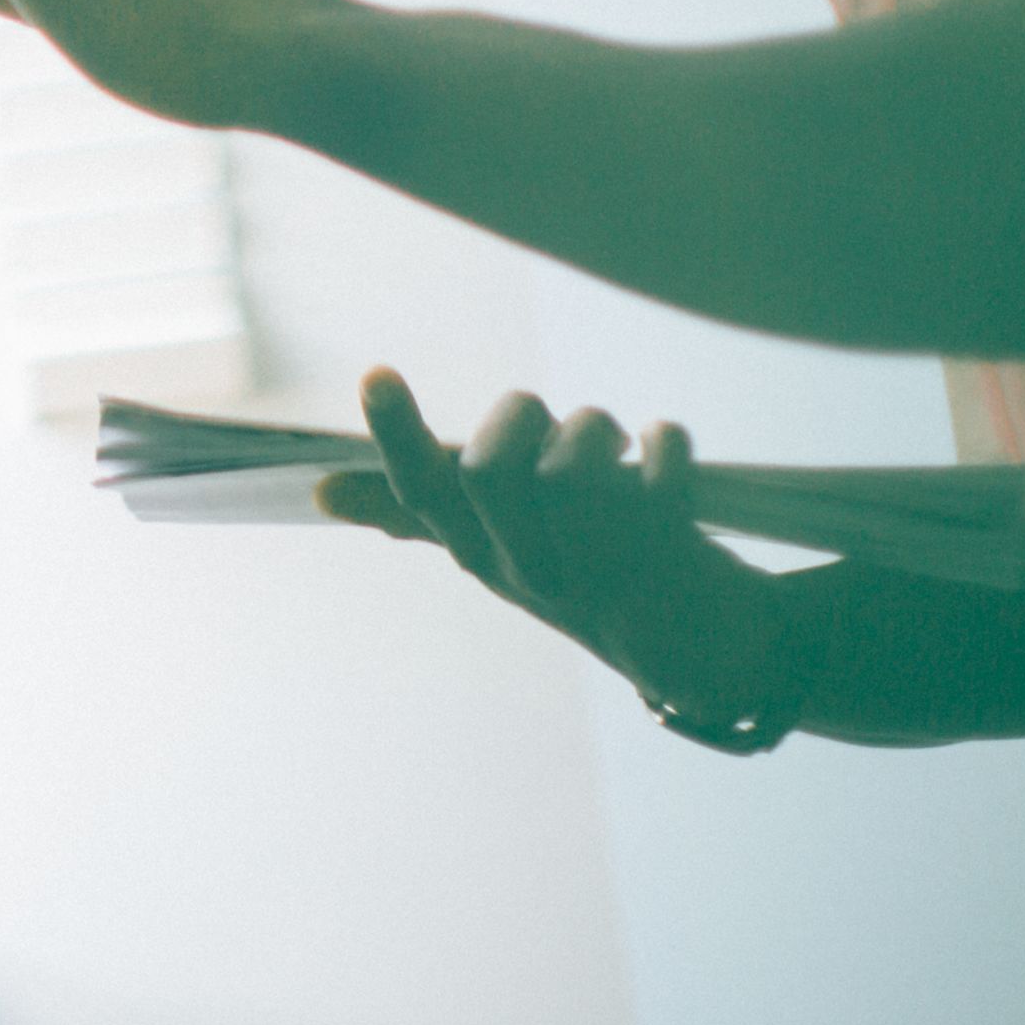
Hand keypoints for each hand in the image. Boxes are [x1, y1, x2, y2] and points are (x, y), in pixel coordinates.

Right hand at [317, 369, 785, 719]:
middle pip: (490, 469)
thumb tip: (320, 493)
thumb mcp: (492, 545)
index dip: (398, 434)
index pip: (420, 496)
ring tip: (619, 446)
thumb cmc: (583, 575)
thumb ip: (416, 510)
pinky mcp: (665, 559)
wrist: (704, 652)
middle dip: (521, 419)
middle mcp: (527, 569)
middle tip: (550, 422)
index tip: (378, 372)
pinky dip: (667, 444)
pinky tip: (667, 448)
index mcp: (480, 553)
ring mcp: (595, 570)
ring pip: (572, 468)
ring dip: (597, 430)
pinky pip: (659, 472)